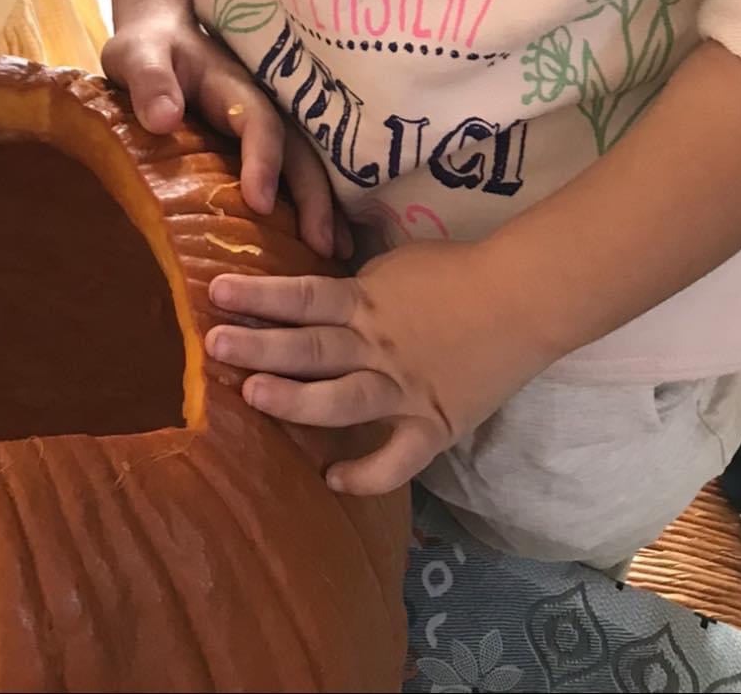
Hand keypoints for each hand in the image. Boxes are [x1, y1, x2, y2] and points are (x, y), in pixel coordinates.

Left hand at [102, 0, 348, 258]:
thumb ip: (148, 81)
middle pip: (299, 152)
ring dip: (323, 209)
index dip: (263, 160)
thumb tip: (164, 118)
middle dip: (314, 198)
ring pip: (304, 168)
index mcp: (232, 87)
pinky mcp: (261, 146)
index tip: (260, 202)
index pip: (258, 122)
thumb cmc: (147, 47)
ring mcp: (266, 127)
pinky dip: (309, 209)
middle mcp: (261, 108)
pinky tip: (319, 249)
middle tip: (323, 248)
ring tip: (335, 256)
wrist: (162, 33)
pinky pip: (291, 176)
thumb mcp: (136, 55)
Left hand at [204, 240, 560, 493]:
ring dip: (296, 400)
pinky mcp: (431, 425)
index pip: (303, 295)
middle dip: (259, 346)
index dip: (259, 295)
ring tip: (254, 395)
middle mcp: (377, 347)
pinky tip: (331, 479)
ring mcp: (403, 390)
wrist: (526, 299)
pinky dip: (367, 475)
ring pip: (342, 399)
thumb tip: (306, 278)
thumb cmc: (455, 272)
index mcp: (366, 301)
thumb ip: (350, 278)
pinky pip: (397, 460)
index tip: (216, 293)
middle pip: (310, 347)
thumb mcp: (393, 262)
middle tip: (214, 345)